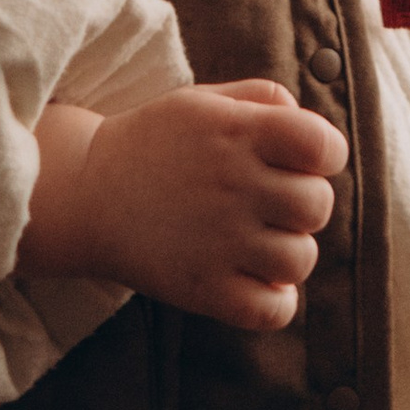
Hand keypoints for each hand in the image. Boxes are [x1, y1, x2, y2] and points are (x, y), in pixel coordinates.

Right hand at [22, 82, 348, 332]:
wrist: (84, 193)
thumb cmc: (153, 143)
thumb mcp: (202, 100)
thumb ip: (262, 99)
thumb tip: (312, 126)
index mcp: (237, 133)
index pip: (323, 144)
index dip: (325, 153)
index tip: (303, 160)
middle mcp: (233, 184)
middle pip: (318, 205)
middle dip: (305, 203)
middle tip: (272, 203)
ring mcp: (218, 241)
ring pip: (301, 259)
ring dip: (290, 252)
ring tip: (260, 242)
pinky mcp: (202, 289)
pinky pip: (273, 310)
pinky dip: (276, 301)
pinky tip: (257, 280)